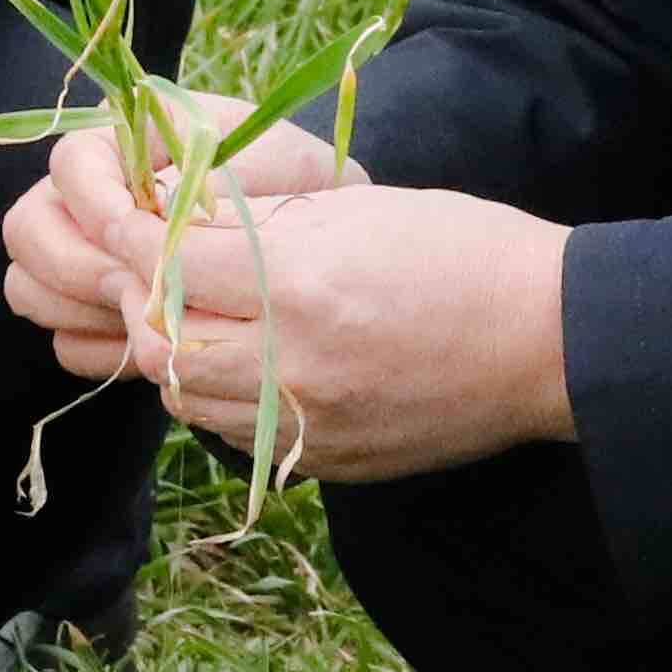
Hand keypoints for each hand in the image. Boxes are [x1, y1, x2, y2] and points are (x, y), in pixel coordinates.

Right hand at [0, 102, 353, 344]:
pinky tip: (149, 346)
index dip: (91, 200)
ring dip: (80, 308)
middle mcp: (92, 197)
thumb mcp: (266, 164)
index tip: (133, 232)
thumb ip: (197, 182)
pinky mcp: (105, 313)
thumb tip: (142, 215)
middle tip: (133, 286)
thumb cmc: (300, 187)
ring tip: (146, 315)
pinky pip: (65, 340)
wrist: (330, 242)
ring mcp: (90, 257)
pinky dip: (98, 346)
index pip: (69, 163)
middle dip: (75, 264)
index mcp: (126, 140)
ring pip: (31, 286)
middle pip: (28, 229)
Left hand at [38, 172, 570, 483]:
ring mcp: (311, 422)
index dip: (133, 237)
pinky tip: (243, 364)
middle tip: (147, 272)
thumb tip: (184, 221)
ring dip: (176, 357)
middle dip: (140, 303)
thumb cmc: (462, 249)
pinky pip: (239, 436)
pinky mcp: (329, 461)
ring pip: (189, 401)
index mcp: (299, 283)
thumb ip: (263, 224)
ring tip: (191, 319)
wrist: (549, 338)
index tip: (123, 219)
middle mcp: (294, 361)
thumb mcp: (355, 210)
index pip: (166, 262)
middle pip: (161, 344)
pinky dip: (222, 399)